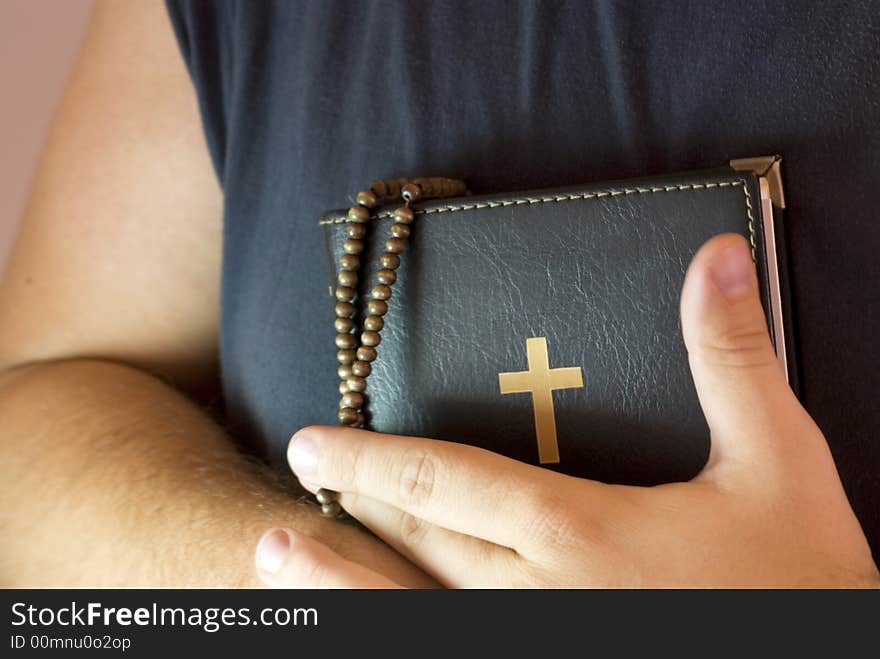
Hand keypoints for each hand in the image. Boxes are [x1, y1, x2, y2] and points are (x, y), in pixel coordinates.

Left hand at [256, 234, 878, 586]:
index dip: (375, 458)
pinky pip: (451, 652)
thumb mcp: (777, 462)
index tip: (316, 439)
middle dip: (348, 511)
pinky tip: (362, 624)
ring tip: (274, 560)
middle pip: (418, 544)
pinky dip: (395, 630)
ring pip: (416, 613)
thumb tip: (714, 257)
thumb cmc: (803, 581)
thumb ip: (730, 358)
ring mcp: (535, 646)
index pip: (448, 483)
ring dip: (341, 586)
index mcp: (580, 534)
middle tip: (288, 485)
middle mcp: (539, 597)